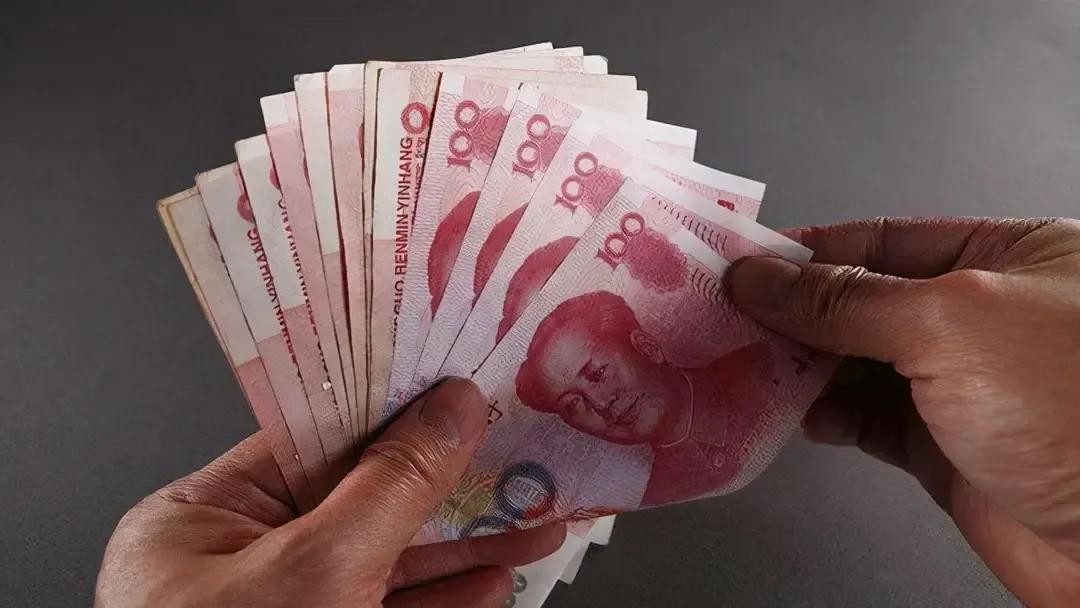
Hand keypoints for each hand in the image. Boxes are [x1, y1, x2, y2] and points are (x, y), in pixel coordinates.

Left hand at [95, 379, 564, 607]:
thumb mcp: (320, 568)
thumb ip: (392, 484)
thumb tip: (451, 408)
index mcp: (200, 522)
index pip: (311, 437)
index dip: (393, 406)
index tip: (459, 386)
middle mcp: (236, 565)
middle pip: (362, 499)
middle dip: (451, 484)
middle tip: (520, 452)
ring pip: (388, 563)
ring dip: (467, 546)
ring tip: (536, 520)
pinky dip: (448, 600)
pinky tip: (493, 582)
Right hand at [728, 217, 1079, 605]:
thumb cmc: (1077, 413)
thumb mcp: (950, 325)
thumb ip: (846, 300)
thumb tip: (763, 278)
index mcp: (1008, 258)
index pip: (882, 240)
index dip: (807, 250)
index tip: (742, 263)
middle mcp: (982, 317)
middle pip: (861, 300)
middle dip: (795, 310)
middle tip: (732, 318)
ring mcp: (961, 384)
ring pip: (854, 361)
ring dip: (801, 365)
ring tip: (754, 367)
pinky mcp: (942, 446)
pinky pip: (863, 418)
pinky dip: (824, 415)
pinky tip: (800, 414)